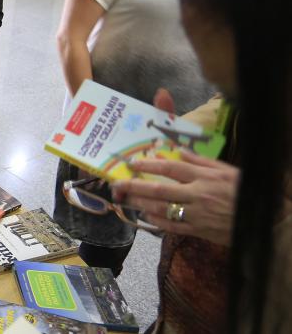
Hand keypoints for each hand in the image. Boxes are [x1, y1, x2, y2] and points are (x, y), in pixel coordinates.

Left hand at [112, 151, 238, 244]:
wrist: (263, 220)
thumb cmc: (243, 191)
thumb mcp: (227, 170)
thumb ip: (201, 161)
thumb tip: (178, 151)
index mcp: (204, 177)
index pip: (170, 169)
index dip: (148, 165)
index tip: (132, 164)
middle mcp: (197, 195)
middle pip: (159, 189)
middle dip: (135, 186)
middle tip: (118, 184)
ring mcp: (196, 214)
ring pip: (162, 209)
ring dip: (141, 204)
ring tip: (126, 199)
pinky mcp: (198, 230)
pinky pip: (172, 227)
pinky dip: (156, 222)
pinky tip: (145, 216)